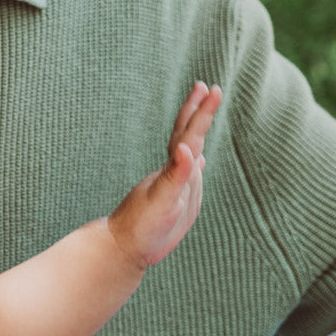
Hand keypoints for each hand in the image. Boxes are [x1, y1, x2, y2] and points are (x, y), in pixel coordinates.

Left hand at [107, 81, 222, 268]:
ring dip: (196, 132)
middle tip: (206, 87)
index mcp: (172, 170)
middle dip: (197, 111)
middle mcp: (175, 173)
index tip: (211, 89)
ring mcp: (176, 186)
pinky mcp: (176, 201)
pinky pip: (188, 175)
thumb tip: (188, 149)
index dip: (202, 112)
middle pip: (187, 135)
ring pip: (189, 151)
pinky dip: (194, 164)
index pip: (190, 134)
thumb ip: (176, 175)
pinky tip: (198, 161)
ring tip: (203, 114)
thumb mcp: (161, 201)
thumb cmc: (141, 226)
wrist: (124, 248)